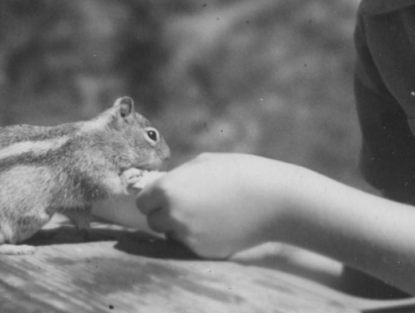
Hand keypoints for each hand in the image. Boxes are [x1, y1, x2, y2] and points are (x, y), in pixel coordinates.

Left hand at [135, 153, 301, 258]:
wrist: (272, 199)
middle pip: (154, 221)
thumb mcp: (203, 163)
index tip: (165, 196)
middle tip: (189, 204)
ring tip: (208, 212)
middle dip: (166, 214)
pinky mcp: (203, 252)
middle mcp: (173, 215)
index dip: (154, 198)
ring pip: (172, 234)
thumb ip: (178, 177)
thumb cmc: (239, 172)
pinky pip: (191, 245)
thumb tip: (162, 187)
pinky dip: (200, 236)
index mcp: (168, 189)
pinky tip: (220, 223)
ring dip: (182, 226)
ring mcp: (188, 236)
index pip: (142, 202)